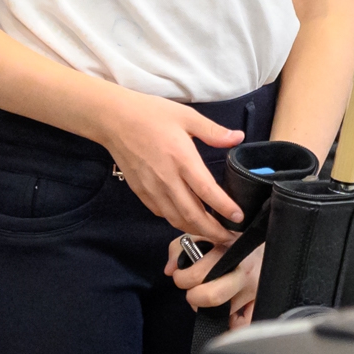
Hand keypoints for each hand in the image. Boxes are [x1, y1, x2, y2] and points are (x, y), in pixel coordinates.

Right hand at [103, 92, 246, 241]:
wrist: (114, 120)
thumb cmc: (151, 114)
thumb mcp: (186, 116)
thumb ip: (213, 131)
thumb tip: (238, 137)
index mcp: (182, 160)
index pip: (207, 191)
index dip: (225, 208)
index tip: (239, 218)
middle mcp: (167, 180)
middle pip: (192, 214)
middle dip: (213, 231)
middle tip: (230, 239)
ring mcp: (152, 189)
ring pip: (176, 219)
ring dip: (195, 230)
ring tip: (212, 234)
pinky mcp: (141, 192)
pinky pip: (162, 213)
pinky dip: (176, 220)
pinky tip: (186, 219)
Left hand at [174, 235, 263, 326]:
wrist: (266, 240)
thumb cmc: (231, 239)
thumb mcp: (206, 234)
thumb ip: (181, 247)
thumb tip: (170, 269)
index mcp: (229, 249)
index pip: (197, 274)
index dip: (182, 278)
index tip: (180, 276)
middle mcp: (243, 269)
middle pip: (212, 296)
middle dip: (194, 297)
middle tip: (193, 291)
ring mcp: (254, 287)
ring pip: (223, 311)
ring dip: (210, 308)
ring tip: (210, 294)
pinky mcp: (260, 301)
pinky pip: (242, 322)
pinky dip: (231, 323)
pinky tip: (226, 311)